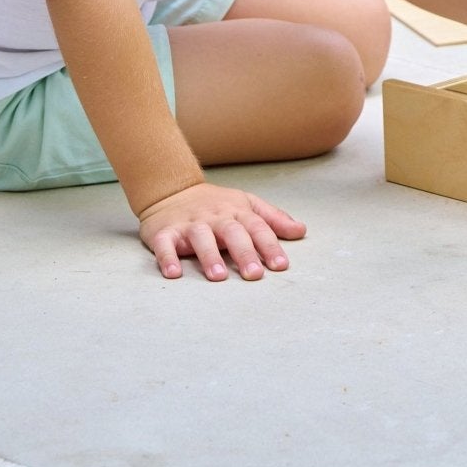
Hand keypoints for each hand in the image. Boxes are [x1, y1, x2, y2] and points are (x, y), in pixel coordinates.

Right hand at [137, 182, 304, 281]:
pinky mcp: (164, 232)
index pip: (257, 227)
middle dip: (244, 253)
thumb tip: (301, 231)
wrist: (172, 190)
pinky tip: (174, 273)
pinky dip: (168, 258)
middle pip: (232, 232)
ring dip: (209, 256)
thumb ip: (273, 219)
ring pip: (200, 237)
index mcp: (237, 211)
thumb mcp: (247, 205)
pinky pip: (165, 244)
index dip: (269, 245)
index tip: (280, 265)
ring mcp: (190, 224)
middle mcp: (215, 217)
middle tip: (254, 275)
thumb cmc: (215, 204)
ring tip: (218, 276)